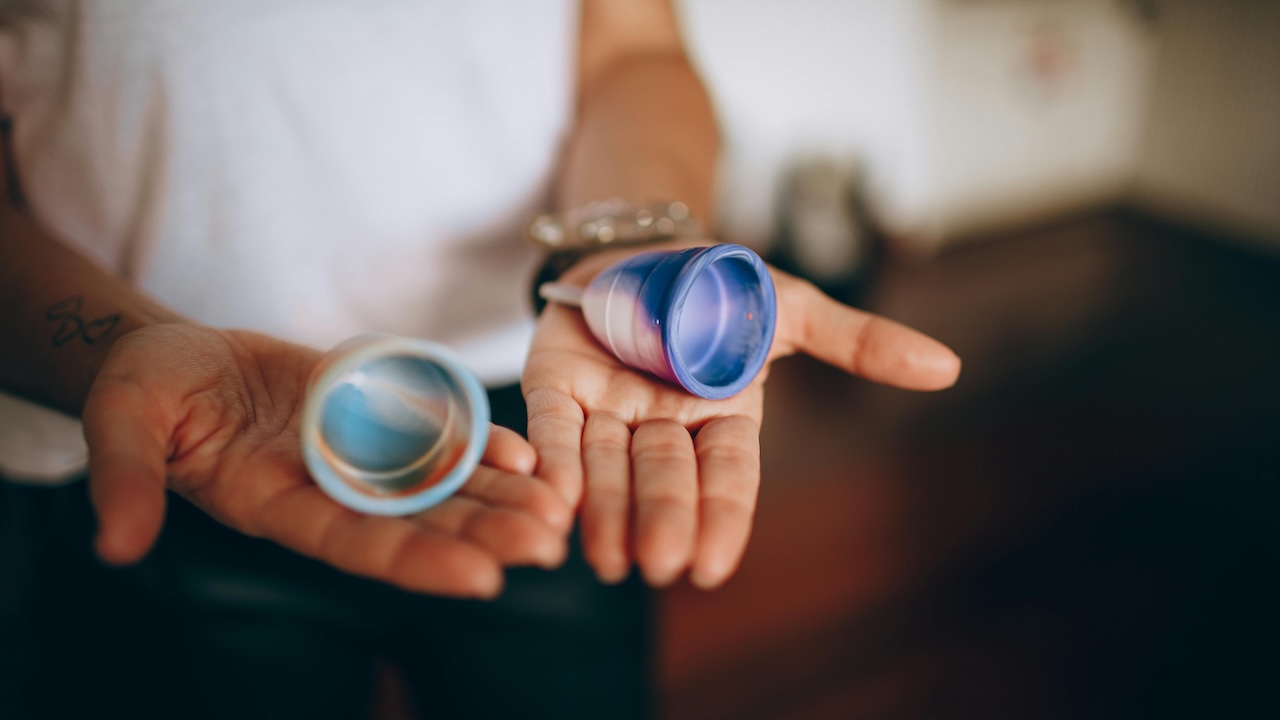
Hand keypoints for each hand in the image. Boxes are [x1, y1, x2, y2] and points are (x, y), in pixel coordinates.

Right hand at [83, 324, 570, 598]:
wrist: (176, 358)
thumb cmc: (145, 393)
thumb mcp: (123, 425)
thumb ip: (126, 480)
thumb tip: (114, 546)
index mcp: (275, 506)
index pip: (355, 544)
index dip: (417, 561)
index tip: (481, 580)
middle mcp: (328, 490)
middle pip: (416, 521)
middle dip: (482, 535)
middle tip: (548, 546)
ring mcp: (355, 454)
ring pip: (438, 485)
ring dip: (498, 498)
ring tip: (559, 510)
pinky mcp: (373, 415)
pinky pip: (434, 435)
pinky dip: (479, 444)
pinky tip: (527, 454)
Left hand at [522, 262, 959, 588]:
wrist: (643, 247)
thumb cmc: (722, 289)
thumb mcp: (791, 308)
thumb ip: (858, 342)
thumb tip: (948, 368)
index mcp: (722, 416)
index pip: (727, 476)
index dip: (721, 518)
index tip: (712, 567)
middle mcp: (663, 425)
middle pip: (663, 479)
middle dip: (661, 521)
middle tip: (657, 566)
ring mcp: (606, 409)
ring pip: (606, 467)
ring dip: (603, 513)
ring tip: (603, 559)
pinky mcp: (556, 386)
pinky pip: (550, 428)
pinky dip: (550, 461)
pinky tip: (550, 500)